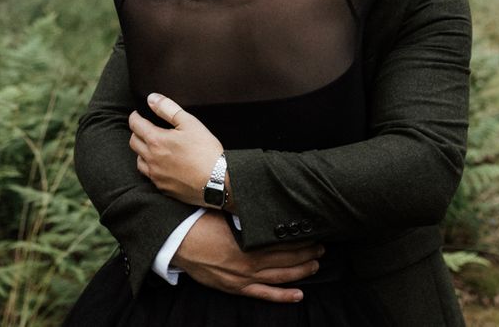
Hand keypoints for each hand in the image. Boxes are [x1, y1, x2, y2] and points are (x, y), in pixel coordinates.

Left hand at [129, 93, 223, 205]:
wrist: (218, 182)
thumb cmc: (205, 151)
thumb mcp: (189, 123)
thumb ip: (168, 108)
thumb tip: (151, 98)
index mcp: (156, 140)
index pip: (135, 125)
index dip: (135, 117)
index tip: (137, 114)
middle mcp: (151, 159)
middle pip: (133, 142)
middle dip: (137, 132)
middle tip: (145, 128)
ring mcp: (156, 175)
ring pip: (139, 161)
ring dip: (142, 151)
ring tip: (152, 147)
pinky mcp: (162, 187)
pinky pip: (149, 176)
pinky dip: (151, 167)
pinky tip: (161, 165)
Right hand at [174, 211, 322, 302]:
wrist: (176, 242)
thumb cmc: (198, 223)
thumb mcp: (223, 212)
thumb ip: (245, 213)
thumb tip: (263, 203)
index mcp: (247, 243)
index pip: (282, 241)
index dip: (300, 237)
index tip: (313, 231)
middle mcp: (248, 263)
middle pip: (285, 258)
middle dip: (306, 252)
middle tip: (322, 246)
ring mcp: (243, 278)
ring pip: (279, 277)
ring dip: (300, 271)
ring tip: (316, 264)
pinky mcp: (235, 287)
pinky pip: (264, 294)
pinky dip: (283, 295)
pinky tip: (298, 294)